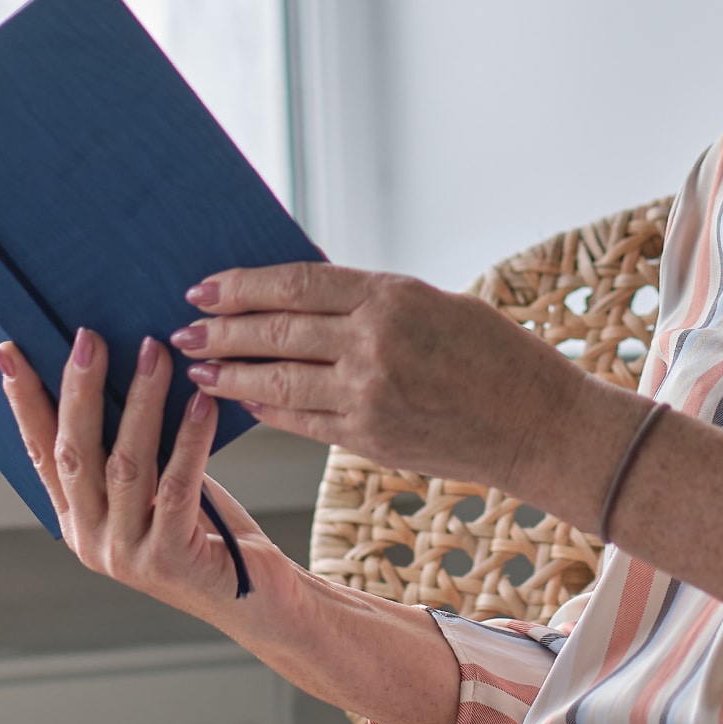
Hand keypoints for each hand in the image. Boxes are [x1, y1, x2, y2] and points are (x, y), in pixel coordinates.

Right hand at [0, 330, 298, 624]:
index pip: (40, 452)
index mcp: (77, 521)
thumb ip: (133, 448)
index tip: (10, 352)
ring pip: (125, 462)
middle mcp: (91, 539)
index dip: (23, 402)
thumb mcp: (158, 487)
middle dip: (78, 389)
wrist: (256, 599)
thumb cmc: (209, 531)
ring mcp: (127, 552)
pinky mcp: (170, 557)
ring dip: (140, 400)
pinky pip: (177, 485)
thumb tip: (125, 369)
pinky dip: (189, 437)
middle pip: (75, 452)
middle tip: (87, 337)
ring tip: (154, 351)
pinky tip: (201, 401)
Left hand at [169, 265, 588, 493]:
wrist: (539, 424)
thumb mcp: (439, 306)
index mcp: (393, 297)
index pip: (297, 284)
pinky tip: (244, 403)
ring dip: (231, 374)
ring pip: (278, 381)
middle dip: (222, 330)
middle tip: (182, 329)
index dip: (243, 286)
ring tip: (199, 369)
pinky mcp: (370, 439)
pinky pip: (302, 421)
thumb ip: (375, 304)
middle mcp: (374, 343)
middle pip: (276, 331)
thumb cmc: (498, 356)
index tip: (205, 287)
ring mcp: (370, 395)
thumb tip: (308, 302)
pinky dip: (268, 410)